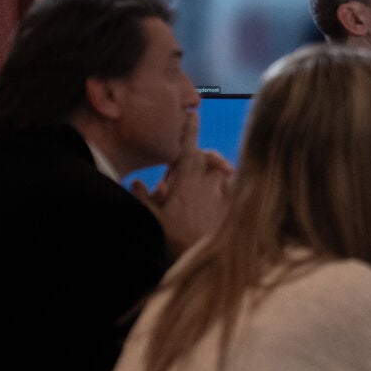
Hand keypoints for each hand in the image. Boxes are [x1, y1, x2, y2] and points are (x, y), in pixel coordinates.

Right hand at [131, 115, 232, 257]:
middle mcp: (208, 181)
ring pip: (222, 171)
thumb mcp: (153, 220)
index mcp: (187, 180)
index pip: (188, 147)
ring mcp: (224, 191)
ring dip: (217, 171)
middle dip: (203, 156)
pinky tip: (228, 192)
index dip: (189, 128)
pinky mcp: (235, 203)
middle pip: (207, 158)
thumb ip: (141, 199)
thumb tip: (134, 182)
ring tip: (214, 177)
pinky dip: (230, 187)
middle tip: (194, 160)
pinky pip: (234, 188)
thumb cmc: (179, 239)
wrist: (208, 258)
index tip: (191, 112)